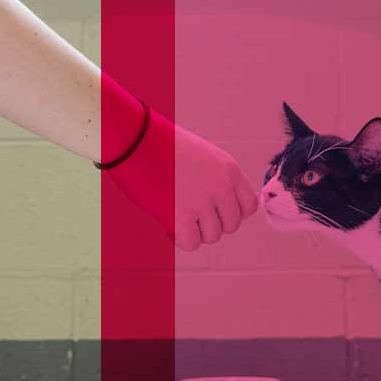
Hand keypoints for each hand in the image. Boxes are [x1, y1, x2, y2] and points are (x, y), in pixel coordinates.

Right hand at [104, 115, 260, 253]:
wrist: (131, 136)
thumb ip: (215, 180)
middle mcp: (221, 186)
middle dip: (211, 224)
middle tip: (190, 215)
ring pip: (212, 236)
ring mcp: (202, 202)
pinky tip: (168, 226)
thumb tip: (216, 209)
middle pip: (231, 225)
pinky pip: (192, 244)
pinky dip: (180, 239)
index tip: (213, 209)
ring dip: (195, 232)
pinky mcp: (180, 215)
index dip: (231, 212)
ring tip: (177, 217)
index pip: (249, 206)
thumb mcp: (201, 154)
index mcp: (229, 169)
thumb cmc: (159, 143)